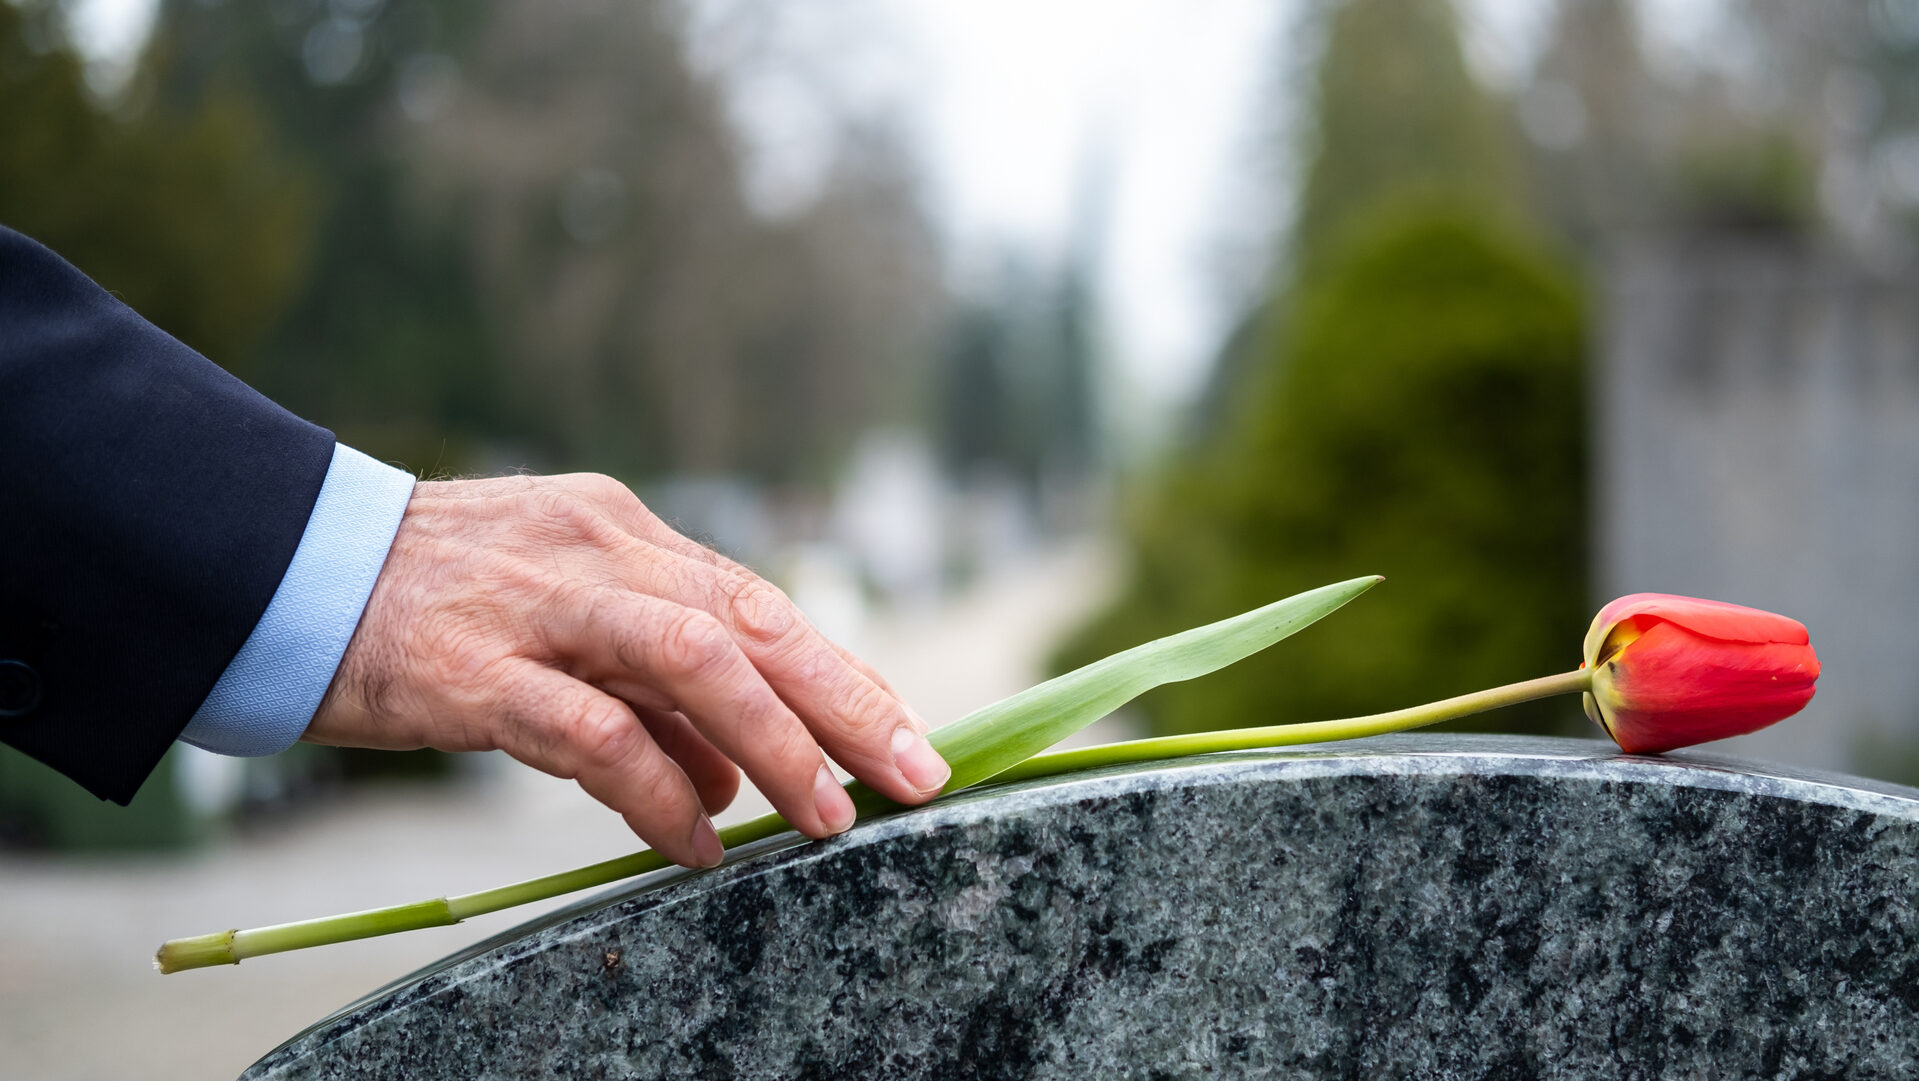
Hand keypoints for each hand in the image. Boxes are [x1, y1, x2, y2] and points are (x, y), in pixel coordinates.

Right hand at [305, 474, 950, 867]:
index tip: (907, 732)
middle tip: (915, 774)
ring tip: (826, 817)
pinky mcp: (475, 669)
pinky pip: (594, 734)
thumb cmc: (432, 604)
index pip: (759, 602)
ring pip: (694, 661)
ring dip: (778, 742)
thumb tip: (739, 778)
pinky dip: (659, 792)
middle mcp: (598, 553)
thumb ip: (651, 690)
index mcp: (624, 532)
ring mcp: (539, 605)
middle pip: (753, 620)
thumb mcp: (558, 618)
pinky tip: (696, 841)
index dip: (842, 672)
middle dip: (848, 701)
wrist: (282, 569)